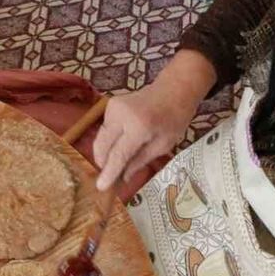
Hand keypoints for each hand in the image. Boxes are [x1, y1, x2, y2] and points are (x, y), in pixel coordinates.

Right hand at [92, 50, 214, 190]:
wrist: (173, 88)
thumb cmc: (174, 118)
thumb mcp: (163, 144)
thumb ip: (140, 161)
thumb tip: (123, 177)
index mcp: (139, 127)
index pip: (118, 154)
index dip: (109, 172)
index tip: (101, 187)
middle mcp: (121, 115)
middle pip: (102, 146)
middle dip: (103, 163)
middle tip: (111, 175)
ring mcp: (113, 108)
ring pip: (100, 138)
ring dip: (106, 152)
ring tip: (119, 159)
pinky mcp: (110, 105)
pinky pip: (104, 129)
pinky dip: (109, 140)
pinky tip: (122, 141)